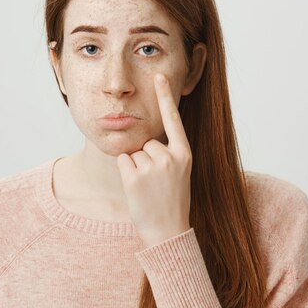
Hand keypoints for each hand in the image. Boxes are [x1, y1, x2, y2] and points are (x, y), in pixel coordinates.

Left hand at [116, 73, 191, 248]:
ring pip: (134, 152)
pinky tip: (138, 190)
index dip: (165, 96)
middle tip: (156, 183)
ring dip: (136, 167)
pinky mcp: (134, 176)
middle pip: (147, 141)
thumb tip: (146, 138)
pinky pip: (123, 161)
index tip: (160, 74)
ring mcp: (152, 166)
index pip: (173, 119)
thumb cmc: (172, 202)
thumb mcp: (179, 173)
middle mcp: (170, 157)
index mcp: (184, 154)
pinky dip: (126, 173)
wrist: (168, 232)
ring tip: (149, 188)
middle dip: (146, 158)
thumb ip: (168, 153)